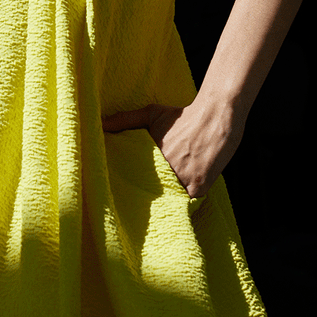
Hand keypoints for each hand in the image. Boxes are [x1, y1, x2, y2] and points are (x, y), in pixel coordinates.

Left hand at [101, 99, 244, 197]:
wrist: (215, 116)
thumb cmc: (182, 116)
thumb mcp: (151, 114)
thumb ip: (125, 120)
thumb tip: (100, 123)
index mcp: (151, 157)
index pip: (135, 179)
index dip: (133, 184)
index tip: (129, 188)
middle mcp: (165, 171)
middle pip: (152, 191)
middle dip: (149, 193)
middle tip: (147, 196)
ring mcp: (182, 180)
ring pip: (170, 198)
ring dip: (168, 198)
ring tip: (163, 200)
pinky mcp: (198, 187)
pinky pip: (188, 203)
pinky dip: (185, 202)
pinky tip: (181, 198)